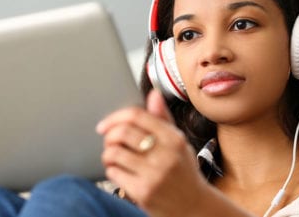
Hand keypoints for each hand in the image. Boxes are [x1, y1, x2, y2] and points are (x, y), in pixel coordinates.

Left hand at [97, 90, 209, 216]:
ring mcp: (154, 175)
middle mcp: (166, 155)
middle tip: (109, 142)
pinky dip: (111, 170)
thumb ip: (163, 119)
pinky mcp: (143, 192)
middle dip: (109, 136)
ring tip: (114, 158)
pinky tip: (120, 172)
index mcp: (174, 138)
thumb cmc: (183, 172)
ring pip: (114, 153)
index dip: (115, 117)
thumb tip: (153, 94)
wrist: (193, 207)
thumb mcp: (178, 143)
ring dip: (108, 154)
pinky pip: (114, 173)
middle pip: (122, 133)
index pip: (137, 116)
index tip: (105, 125)